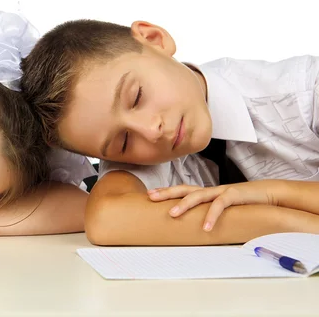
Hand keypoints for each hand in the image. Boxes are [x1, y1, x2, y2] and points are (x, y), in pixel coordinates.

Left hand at [148, 181, 277, 230]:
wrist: (269, 195)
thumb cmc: (244, 204)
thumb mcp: (223, 210)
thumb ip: (208, 215)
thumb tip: (193, 230)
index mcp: (206, 193)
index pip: (182, 190)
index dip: (166, 191)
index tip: (149, 194)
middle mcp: (211, 190)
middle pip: (184, 189)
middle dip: (166, 192)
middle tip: (151, 197)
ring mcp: (222, 191)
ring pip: (198, 195)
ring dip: (184, 204)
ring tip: (172, 214)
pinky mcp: (234, 195)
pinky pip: (220, 205)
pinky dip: (212, 216)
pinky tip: (206, 228)